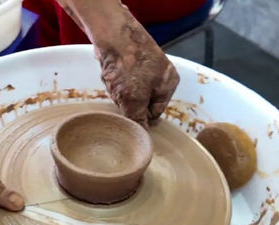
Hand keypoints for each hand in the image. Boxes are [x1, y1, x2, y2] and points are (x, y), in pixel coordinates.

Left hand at [56, 0, 179, 127]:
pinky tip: (109, 74)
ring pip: (129, 91)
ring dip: (118, 91)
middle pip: (141, 101)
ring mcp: (144, 66)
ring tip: (114, 81)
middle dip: (128, 101)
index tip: (129, 114)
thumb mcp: (135, 99)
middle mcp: (160, 75)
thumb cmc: (129, 67)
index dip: (141, 116)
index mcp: (169, 84)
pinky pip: (120, 79)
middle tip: (120, 95)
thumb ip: (138, 119)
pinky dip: (113, 79)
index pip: (156, 112)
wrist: (113, 35)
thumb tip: (142, 134)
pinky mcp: (128, 60)